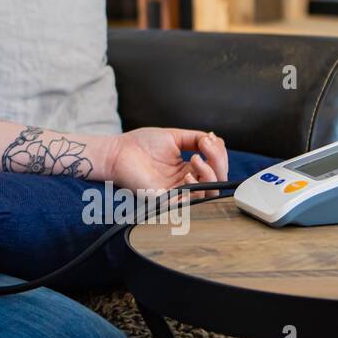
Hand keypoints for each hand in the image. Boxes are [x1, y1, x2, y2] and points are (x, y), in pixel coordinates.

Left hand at [104, 127, 228, 200]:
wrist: (118, 151)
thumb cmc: (142, 143)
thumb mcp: (175, 136)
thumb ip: (196, 138)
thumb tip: (215, 140)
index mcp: (189, 167)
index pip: (217, 167)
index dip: (219, 154)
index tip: (208, 139)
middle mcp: (186, 182)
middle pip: (218, 181)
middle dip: (219, 163)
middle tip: (206, 148)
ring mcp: (177, 192)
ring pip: (209, 193)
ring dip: (210, 175)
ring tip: (195, 159)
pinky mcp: (167, 200)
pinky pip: (190, 202)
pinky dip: (196, 188)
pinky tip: (188, 173)